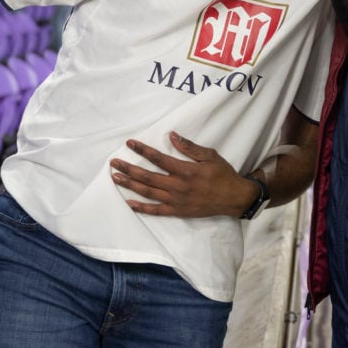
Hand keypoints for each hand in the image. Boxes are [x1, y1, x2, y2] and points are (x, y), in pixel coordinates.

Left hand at [110, 132, 257, 217]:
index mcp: (185, 170)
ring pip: (148, 193)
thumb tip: (172, 135)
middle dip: (128, 168)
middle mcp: (178, 186)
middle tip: (114, 162)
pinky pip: (156, 211)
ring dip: (130, 185)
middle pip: (147, 176)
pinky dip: (141, 207)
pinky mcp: (178, 211)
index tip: (130, 143)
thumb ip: (189, 147)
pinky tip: (129, 202)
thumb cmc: (223, 174)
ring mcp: (176, 201)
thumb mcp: (210, 156)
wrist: (234, 198)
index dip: (142, 150)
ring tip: (116, 177)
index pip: (158, 159)